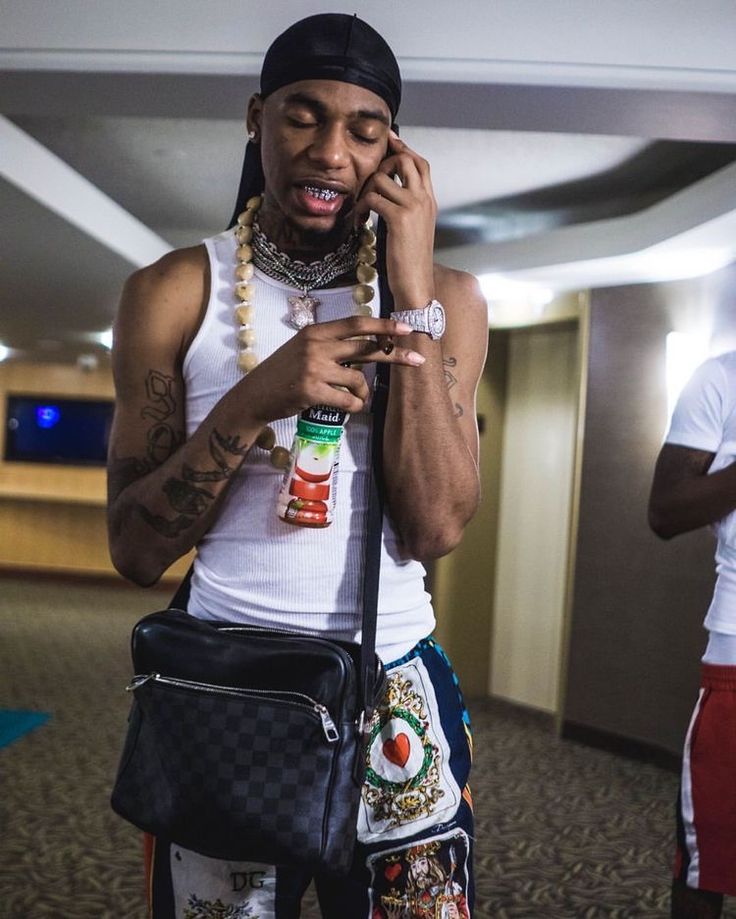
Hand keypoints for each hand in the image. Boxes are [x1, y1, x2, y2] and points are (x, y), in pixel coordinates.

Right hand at [242, 315, 422, 421]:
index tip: (405, 328)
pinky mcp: (312, 391)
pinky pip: (348, 400)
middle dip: (395, 355)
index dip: (383, 326)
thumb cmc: (283, 373)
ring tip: (356, 398)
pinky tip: (350, 408)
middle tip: (417, 360)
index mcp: (316, 332)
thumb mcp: (304, 349)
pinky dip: (355, 407)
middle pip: (366, 348)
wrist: (255, 396)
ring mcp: (314, 368)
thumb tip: (369, 347)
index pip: (356, 323)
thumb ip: (332, 346)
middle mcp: (316, 346)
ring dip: (364, 392)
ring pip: (359, 379)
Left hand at [356, 131, 436, 306]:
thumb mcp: (412, 230)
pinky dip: (361, 208)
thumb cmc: (409, 262)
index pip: (420, 164)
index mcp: (429, 202)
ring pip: (383, 178)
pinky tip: (360, 222)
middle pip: (405, 160)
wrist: (416, 284)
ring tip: (362, 210)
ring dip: (366, 191)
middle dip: (383, 164)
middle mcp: (424, 200)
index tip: (389, 140)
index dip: (404, 149)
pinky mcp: (398, 218)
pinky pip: (373, 198)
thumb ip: (406, 208)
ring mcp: (413, 207)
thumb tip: (386, 194)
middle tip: (370, 183)